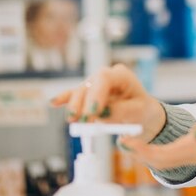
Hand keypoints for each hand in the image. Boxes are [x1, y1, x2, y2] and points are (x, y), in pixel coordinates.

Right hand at [50, 64, 165, 141]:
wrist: (141, 113)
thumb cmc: (141, 110)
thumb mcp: (137, 112)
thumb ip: (121, 111)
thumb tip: (101, 113)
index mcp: (122, 75)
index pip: (105, 78)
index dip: (95, 94)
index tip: (92, 113)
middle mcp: (107, 75)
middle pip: (89, 84)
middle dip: (81, 102)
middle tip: (78, 120)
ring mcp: (95, 83)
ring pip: (80, 91)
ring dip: (74, 106)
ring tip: (72, 120)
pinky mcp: (88, 93)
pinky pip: (75, 95)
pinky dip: (66, 99)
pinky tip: (54, 102)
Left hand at [117, 103, 195, 169]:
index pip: (166, 155)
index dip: (145, 151)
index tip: (129, 141)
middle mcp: (193, 154)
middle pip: (159, 161)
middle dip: (138, 153)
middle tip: (120, 139)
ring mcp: (192, 153)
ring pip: (162, 160)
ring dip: (142, 153)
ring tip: (125, 140)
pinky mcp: (192, 149)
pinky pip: (167, 155)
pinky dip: (151, 151)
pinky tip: (141, 141)